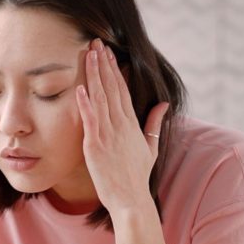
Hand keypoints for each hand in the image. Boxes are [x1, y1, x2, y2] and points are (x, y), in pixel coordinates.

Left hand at [75, 40, 168, 217]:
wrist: (131, 200)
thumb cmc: (137, 177)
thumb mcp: (151, 147)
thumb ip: (154, 124)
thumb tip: (163, 104)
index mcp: (132, 125)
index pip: (122, 91)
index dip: (115, 70)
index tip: (108, 53)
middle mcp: (121, 126)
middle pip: (111, 88)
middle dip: (103, 65)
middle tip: (96, 42)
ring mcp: (108, 135)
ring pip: (100, 99)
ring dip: (94, 75)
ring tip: (89, 54)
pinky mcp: (95, 147)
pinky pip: (90, 121)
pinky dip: (85, 104)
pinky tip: (80, 88)